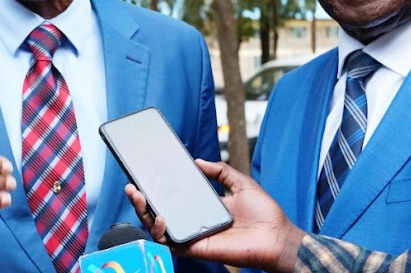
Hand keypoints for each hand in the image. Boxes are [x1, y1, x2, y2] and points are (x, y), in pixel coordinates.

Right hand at [125, 159, 305, 272]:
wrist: (278, 236)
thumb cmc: (264, 213)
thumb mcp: (241, 182)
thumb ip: (220, 170)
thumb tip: (198, 161)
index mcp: (203, 207)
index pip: (174, 198)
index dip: (158, 188)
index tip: (145, 175)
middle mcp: (194, 221)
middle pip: (160, 213)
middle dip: (142, 201)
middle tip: (132, 186)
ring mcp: (194, 235)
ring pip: (159, 229)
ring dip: (144, 215)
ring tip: (138, 197)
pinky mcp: (197, 248)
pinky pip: (172, 242)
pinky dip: (161, 231)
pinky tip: (159, 217)